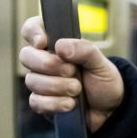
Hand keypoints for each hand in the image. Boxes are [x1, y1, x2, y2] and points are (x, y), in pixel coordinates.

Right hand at [19, 16, 124, 132]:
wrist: (110, 108)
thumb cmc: (102, 80)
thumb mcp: (100, 62)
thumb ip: (84, 50)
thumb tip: (60, 47)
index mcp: (55, 45)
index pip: (31, 29)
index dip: (32, 33)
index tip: (44, 42)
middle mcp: (43, 62)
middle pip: (26, 56)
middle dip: (48, 64)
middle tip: (72, 71)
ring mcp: (41, 83)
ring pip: (32, 80)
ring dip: (56, 85)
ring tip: (77, 89)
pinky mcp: (43, 104)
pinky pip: (36, 102)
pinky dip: (54, 103)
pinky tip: (70, 104)